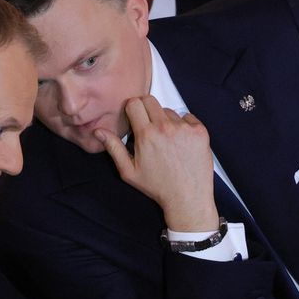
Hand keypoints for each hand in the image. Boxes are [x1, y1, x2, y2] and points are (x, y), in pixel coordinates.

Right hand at [94, 96, 218, 231]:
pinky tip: (180, 142)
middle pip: (150, 100)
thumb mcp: (128, 171)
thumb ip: (113, 147)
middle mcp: (166, 127)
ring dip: (164, 120)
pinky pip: (187, 118)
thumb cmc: (158, 186)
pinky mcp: (200, 131)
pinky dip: (183, 126)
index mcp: (146, 135)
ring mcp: (185, 128)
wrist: (187, 197)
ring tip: (166, 140)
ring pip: (169, 111)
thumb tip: (98, 132)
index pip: (134, 103)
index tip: (133, 118)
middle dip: (145, 109)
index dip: (131, 109)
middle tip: (146, 125)